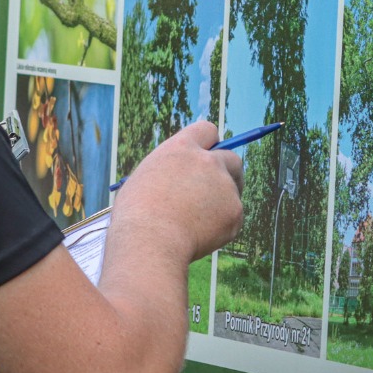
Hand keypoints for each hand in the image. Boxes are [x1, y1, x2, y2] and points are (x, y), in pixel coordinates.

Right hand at [114, 121, 243, 260]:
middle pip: (231, 159)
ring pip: (232, 193)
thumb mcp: (146, 178)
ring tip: (193, 224)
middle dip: (228, 172)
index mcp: (182, 147)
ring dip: (220, 204)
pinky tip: (198, 236)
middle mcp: (208, 161)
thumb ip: (170, 171)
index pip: (207, 130)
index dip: (209, 144)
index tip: (207, 158)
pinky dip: (221, 227)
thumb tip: (182, 178)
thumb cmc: (136, 214)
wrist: (150, 241)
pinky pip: (233, 218)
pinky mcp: (235, 211)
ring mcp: (224, 185)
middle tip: (217, 190)